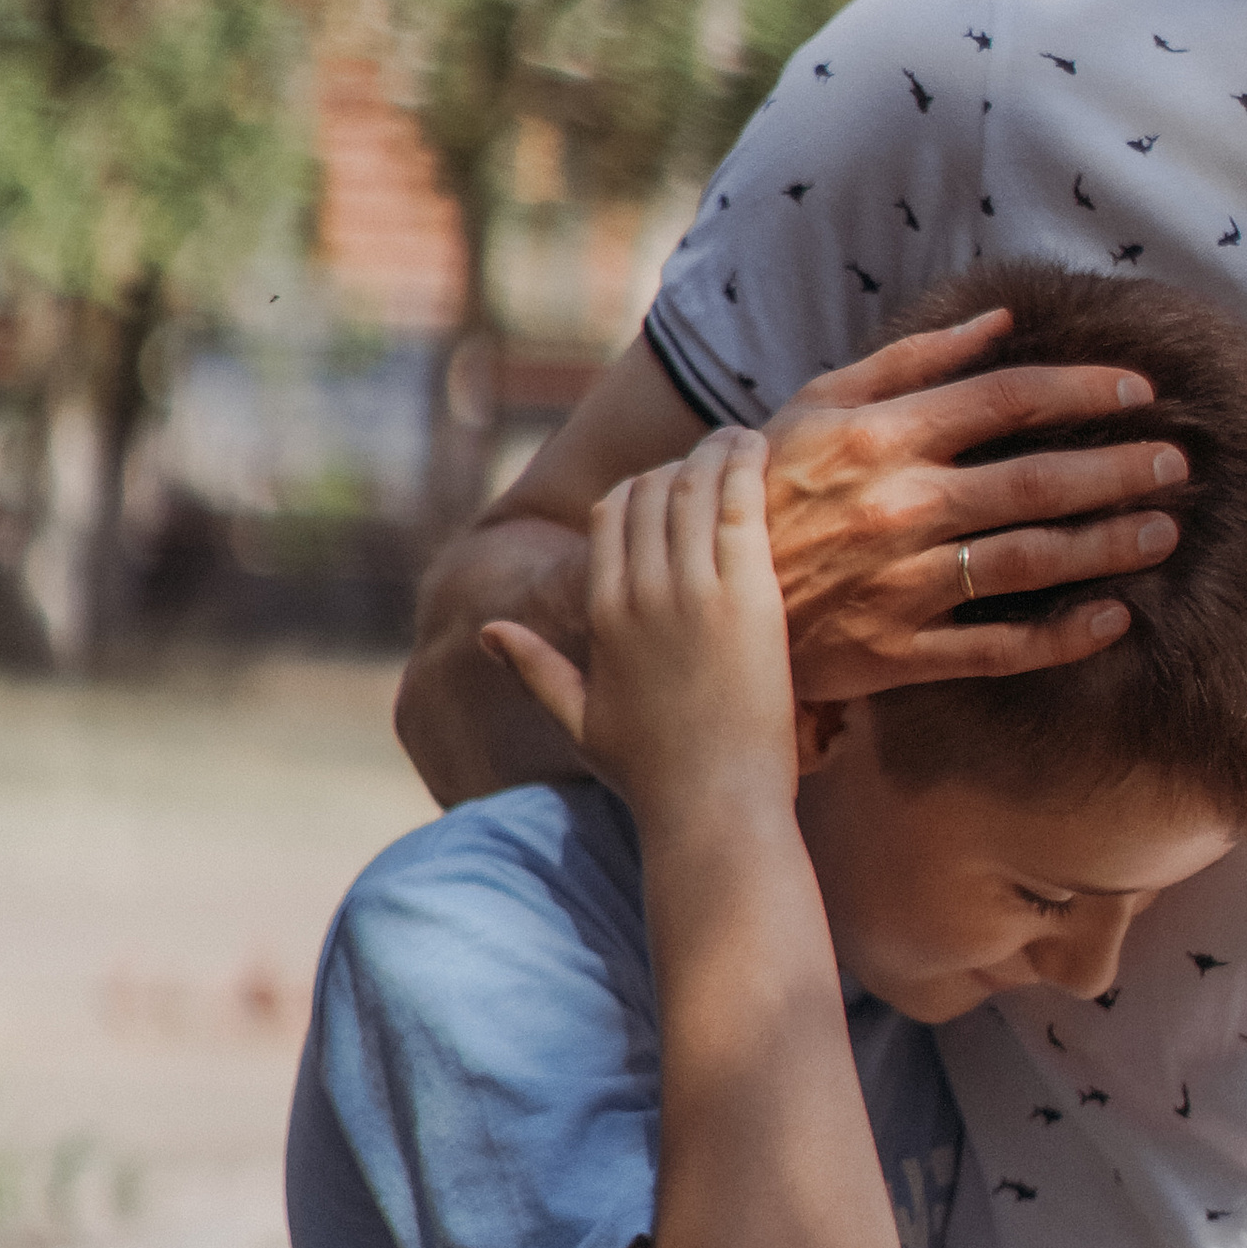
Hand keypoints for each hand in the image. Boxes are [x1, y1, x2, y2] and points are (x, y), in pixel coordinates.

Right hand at [480, 430, 794, 830]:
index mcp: (602, 613)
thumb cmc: (652, 775)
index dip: (642, 488)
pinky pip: (741, 505)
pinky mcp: (747, 597)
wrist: (712, 808)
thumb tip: (487, 632)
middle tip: (715, 455)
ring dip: (717, 453)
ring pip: (696, 488)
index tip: (673, 483)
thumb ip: (534, 668)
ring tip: (740, 439)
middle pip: (655, 492)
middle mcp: (640, 592)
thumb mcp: (578, 720)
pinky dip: (747, 465)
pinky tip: (759, 446)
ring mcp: (692, 591)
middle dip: (683, 465)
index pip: (613, 515)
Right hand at [759, 307, 1192, 700]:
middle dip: (1118, 470)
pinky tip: (1113, 620)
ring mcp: (900, 585)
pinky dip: (1061, 638)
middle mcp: (897, 507)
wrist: (687, 592)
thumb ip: (909, 361)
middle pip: (1034, 481)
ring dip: (1106, 547)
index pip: (1003, 399)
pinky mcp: (897, 653)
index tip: (1141, 389)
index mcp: (878, 437)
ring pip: (1027, 562)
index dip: (1081, 390)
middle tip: (1178, 465)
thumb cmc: (761, 488)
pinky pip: (997, 649)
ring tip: (1164, 534)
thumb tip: (997, 321)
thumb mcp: (815, 404)